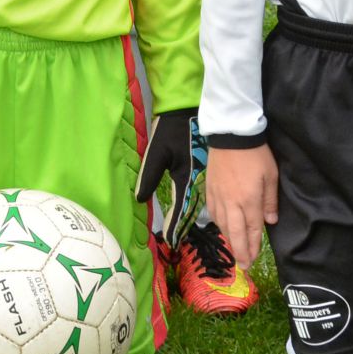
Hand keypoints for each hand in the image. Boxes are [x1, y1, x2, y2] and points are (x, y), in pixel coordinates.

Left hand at [137, 108, 200, 239]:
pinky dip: (207, 208)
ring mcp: (206, 177)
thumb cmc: (172, 130)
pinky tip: (212, 217)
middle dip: (188, 227)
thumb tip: (140, 199)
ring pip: (204, 205)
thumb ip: (149, 176)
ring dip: (200, 221)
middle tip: (181, 243)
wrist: (190, 110)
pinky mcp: (208, 172)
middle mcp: (198, 182)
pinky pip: (210, 196)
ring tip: (196, 236)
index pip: (180, 209)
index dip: (175, 226)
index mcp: (185, 179)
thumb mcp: (157, 152)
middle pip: (194, 211)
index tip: (171, 241)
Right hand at [203, 145, 278, 271]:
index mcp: (249, 200)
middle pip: (234, 232)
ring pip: (222, 224)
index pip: (251, 229)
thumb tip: (270, 222)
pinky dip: (218, 224)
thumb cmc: (256, 155)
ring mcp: (218, 196)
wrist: (231, 134)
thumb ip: (270, 201)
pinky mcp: (210, 188)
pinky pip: (212, 211)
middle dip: (239, 251)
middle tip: (242, 266)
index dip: (252, 246)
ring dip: (228, 239)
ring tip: (234, 251)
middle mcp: (232, 202)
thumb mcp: (271, 176)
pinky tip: (221, 228)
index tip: (252, 261)